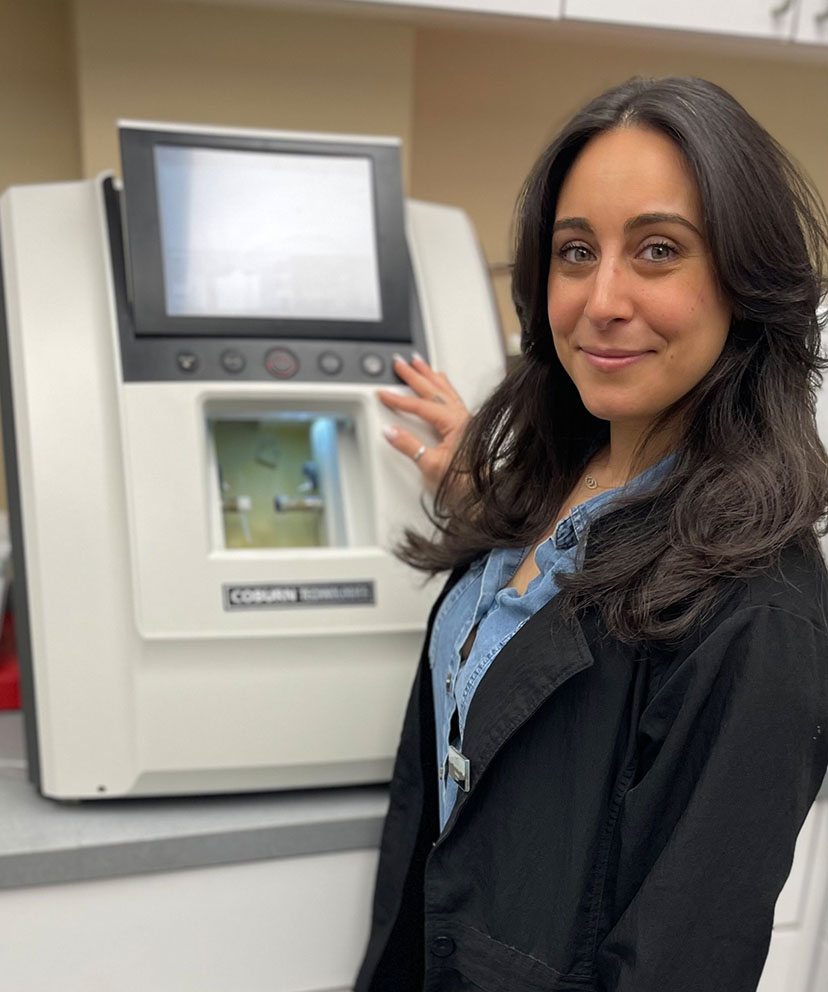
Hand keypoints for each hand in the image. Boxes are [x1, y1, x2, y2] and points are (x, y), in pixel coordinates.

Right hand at [378, 353, 470, 492]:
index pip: (421, 406)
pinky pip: (452, 397)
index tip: (384, 394)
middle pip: (434, 390)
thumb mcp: (430, 466)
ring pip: (445, 390)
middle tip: (400, 363)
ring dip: (430, 376)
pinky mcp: (466, 427)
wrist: (480, 495)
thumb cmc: (462, 483)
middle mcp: (463, 418)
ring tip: (419, 363)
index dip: (400, 400)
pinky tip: (440, 381)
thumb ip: (409, 446)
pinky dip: (443, 386)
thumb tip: (391, 432)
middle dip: (415, 375)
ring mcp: (466, 421)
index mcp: (455, 423)